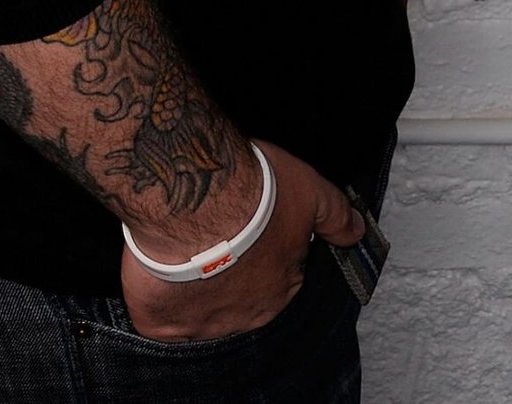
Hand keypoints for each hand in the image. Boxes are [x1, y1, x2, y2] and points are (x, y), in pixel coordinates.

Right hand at [120, 141, 363, 342]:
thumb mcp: (307, 189)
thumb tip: (357, 232)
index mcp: (282, 286)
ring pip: (198, 307)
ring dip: (192, 283)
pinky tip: (154, 276)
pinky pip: (157, 320)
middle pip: (240, 293)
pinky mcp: (160, 320)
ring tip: (179, 246)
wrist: (191, 200)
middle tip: (214, 231)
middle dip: (230, 269)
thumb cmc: (251, 193)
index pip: (280, 274)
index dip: (262, 245)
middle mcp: (247, 313)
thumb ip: (335, 214)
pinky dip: (155, 302)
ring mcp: (201, 322)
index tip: (247, 222)